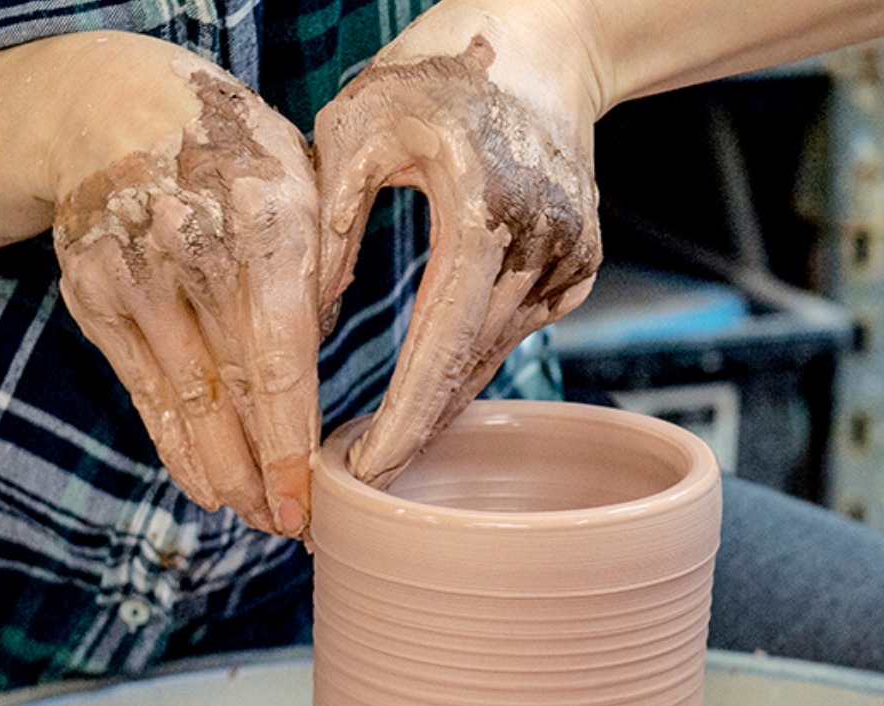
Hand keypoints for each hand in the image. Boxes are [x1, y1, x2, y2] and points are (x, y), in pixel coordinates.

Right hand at [51, 38, 320, 536]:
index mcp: (267, 226)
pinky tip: (206, 487)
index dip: (293, 442)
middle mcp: (194, 257)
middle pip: (232, 395)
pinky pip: (145, 391)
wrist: (111, 106)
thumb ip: (322, 267)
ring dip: (223, 473)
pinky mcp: (94, 299)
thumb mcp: (304, 183)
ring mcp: (135, 281)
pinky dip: (176, 445)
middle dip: (265, 475)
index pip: (280, 361)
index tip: (313, 501)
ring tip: (258, 518)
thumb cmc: (237, 155)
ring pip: (187, 403)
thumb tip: (326, 365)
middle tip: (296, 530)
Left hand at [313, 7, 603, 487]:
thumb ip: (328, 225)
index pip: (442, 339)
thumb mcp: (355, 126)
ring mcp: (569, 253)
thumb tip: (304, 324)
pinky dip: (472, 358)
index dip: (405, 414)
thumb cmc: (436, 67)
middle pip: (473, 363)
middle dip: (417, 429)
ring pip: (495, 352)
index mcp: (483, 206)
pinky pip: (517, 326)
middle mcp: (540, 240)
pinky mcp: (579, 260)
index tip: (365, 467)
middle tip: (359, 483)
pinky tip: (430, 387)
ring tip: (382, 446)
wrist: (545, 37)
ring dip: (442, 401)